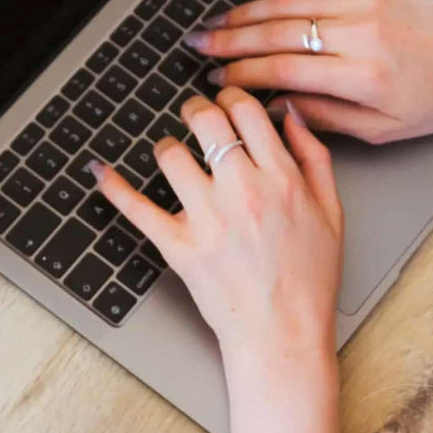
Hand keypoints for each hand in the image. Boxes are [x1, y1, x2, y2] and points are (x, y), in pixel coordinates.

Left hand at [92, 90, 343, 362]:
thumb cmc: (308, 280)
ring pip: (171, 154)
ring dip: (168, 147)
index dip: (233, 98)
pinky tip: (100, 171)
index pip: (247, 111)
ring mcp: (207, 219)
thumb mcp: (332, 213)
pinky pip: (137, 208)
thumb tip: (290, 116)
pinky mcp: (178, 246)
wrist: (283, 334)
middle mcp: (242, 191)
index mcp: (281, 179)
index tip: (228, 103)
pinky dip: (114, 186)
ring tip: (172, 154)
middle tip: (194, 115)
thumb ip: (315, 158)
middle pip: (206, 120)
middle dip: (196, 109)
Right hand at [185, 0, 432, 143]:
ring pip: (288, 1)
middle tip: (198, 46)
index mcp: (362, 76)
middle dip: (230, 40)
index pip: (284, 70)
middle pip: (277, 32)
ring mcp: (362, 1)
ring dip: (244, 11)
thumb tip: (279, 107)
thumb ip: (327, 119)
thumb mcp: (383, 129)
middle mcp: (359, 33)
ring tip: (214, 22)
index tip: (218, 82)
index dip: (243, 75)